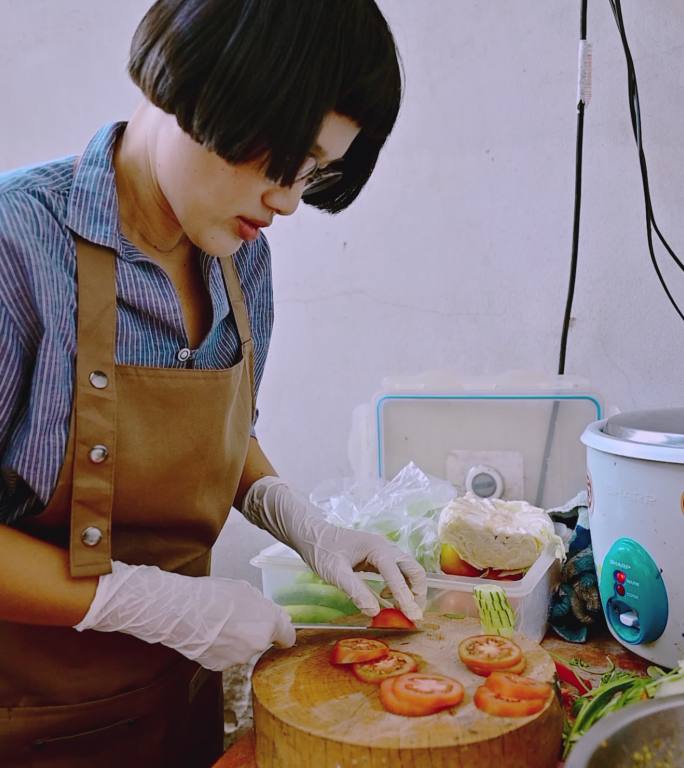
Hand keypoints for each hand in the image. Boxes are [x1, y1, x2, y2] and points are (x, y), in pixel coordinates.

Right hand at [74, 561, 294, 669]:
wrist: (181, 611)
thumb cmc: (213, 595)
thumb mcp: (246, 591)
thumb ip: (264, 607)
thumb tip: (276, 615)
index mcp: (268, 624)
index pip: (288, 637)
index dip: (283, 633)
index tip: (279, 631)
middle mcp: (256, 645)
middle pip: (262, 640)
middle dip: (254, 631)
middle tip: (237, 616)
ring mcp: (237, 659)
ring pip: (242, 649)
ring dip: (236, 639)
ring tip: (217, 622)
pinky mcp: (218, 666)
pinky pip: (225, 655)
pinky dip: (220, 647)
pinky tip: (208, 633)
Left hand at [242, 477, 426, 621]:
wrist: (312, 533)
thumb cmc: (322, 550)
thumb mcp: (334, 572)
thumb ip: (355, 591)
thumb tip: (374, 612)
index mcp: (377, 548)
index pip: (398, 575)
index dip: (406, 597)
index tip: (413, 616)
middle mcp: (385, 547)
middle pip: (413, 569)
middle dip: (417, 592)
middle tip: (412, 614)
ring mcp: (383, 550)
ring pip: (408, 569)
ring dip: (410, 589)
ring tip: (400, 608)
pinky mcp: (379, 556)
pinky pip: (398, 571)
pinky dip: (400, 585)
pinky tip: (385, 595)